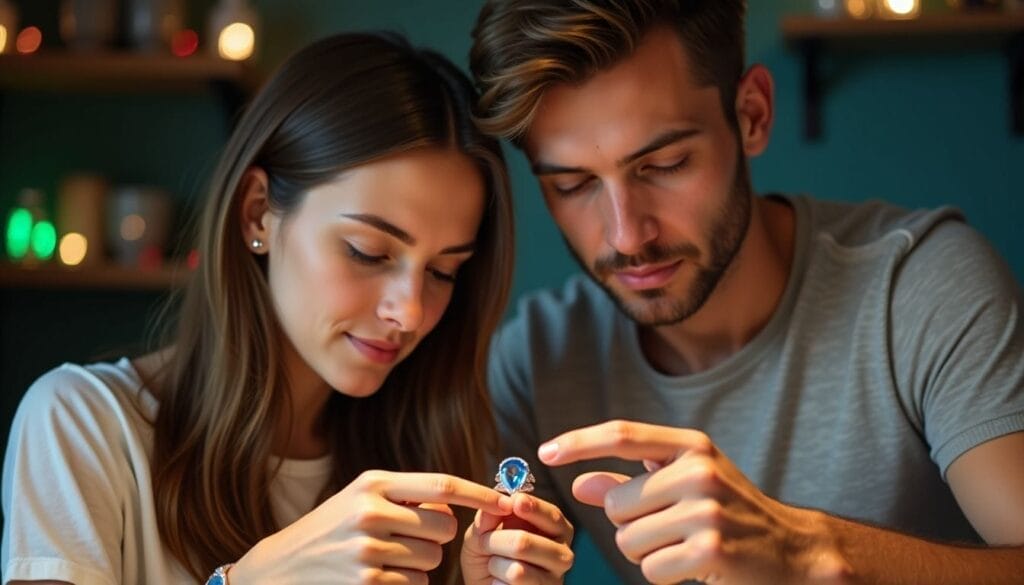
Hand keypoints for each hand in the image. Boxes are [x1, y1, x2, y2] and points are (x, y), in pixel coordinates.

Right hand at [229, 469, 512, 583]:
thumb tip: (457, 503)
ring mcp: (368, 550)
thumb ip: (405, 494)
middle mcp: (371, 511)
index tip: (505, 503)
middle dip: (439, 536)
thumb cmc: (331, 528)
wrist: (280, 568)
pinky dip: (407, 584)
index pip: (443, 485)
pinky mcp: (367, 583)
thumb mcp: (360, 497)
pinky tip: (379, 576)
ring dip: (420, 563)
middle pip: (445, 526)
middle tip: (412, 537)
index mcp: (374, 483)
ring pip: (433, 559)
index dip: (480, 495)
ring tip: (386, 557)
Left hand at [462, 492, 574, 583]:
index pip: (552, 515)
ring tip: (493, 565)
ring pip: (516, 571)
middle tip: (484, 543)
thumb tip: (500, 503)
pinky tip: (499, 582)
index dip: (533, 507)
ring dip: (494, 565)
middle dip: (494, 540)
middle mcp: (562, 554)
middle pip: (524, 543)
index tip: (516, 502)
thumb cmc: (489, 554)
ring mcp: (554, 580)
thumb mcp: (483, 531)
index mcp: (556, 529)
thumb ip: (489, 517)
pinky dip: (497, 584)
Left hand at [538, 420, 848, 584]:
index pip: (623, 435)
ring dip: (646, 553)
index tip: (545, 452)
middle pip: (615, 505)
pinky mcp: (711, 549)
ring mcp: (707, 509)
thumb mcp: (682, 485)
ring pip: (627, 540)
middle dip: (629, 525)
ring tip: (683, 546)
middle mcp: (699, 470)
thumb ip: (629, 482)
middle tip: (669, 529)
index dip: (579, 442)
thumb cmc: (729, 513)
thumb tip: (578, 484)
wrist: (792, 551)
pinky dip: (663, 574)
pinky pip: (649, 568)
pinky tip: (693, 566)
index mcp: (691, 446)